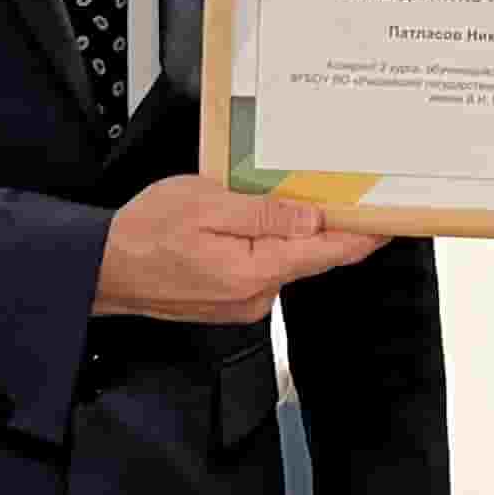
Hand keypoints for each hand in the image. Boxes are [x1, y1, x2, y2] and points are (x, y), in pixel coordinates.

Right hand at [93, 176, 382, 323]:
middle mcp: (255, 294)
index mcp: (253, 270)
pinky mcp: (230, 299)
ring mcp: (243, 301)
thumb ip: (263, 212)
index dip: (363, 235)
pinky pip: (264, 267)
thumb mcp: (206, 203)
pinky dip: (271, 245)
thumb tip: (311, 219)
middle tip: (350, 193)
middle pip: (311, 257)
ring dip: (295, 233)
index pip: (327, 253)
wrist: (101, 267)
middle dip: (331, 226)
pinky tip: (259, 221)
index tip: (392, 219)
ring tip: (294, 198)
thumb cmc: (144, 232)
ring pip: (286, 261)